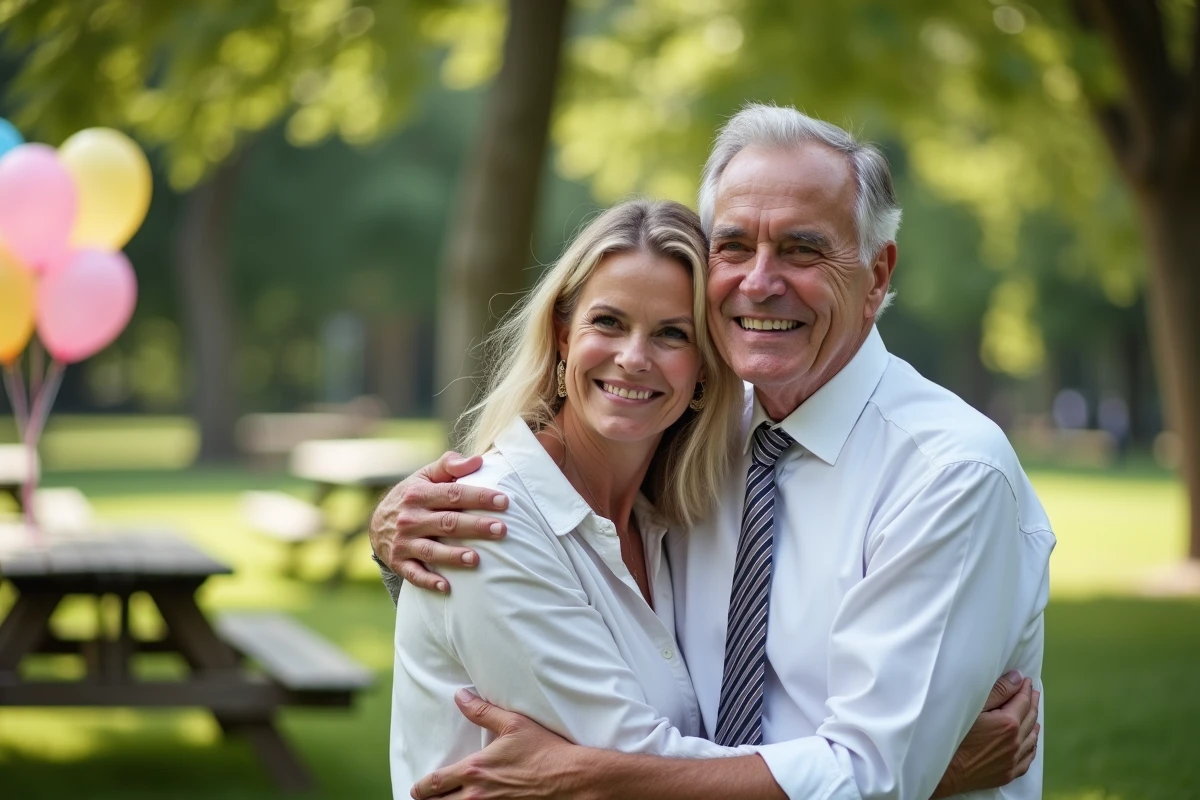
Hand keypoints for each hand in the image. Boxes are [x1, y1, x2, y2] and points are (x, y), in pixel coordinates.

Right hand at [370, 451, 509, 592]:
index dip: (479, 497)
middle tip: (501, 530)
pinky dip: (429, 581)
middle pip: (448, 522)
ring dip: (453, 556)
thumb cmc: (412, 496)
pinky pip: (414, 574)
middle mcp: (411, 518)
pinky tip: (446, 587)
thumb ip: (450, 466)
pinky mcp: (399, 562)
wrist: (376, 523)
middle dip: (475, 526)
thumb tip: (478, 460)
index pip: (454, 494)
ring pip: (432, 550)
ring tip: (476, 559)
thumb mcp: (425, 476)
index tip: (504, 501)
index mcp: (419, 494)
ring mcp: (404, 542)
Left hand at [411, 690, 582, 799]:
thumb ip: (482, 711)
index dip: (420, 788)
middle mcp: (478, 795)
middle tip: (426, 799)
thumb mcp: (513, 723)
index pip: (434, 784)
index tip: (417, 788)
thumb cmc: (544, 749)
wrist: (570, 777)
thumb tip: (460, 696)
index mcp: (475, 770)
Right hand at [933, 672, 1039, 797]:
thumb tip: (1018, 678)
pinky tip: (1030, 741)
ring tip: (1033, 713)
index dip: (1025, 689)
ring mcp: (1014, 759)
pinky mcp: (1009, 773)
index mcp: (1008, 723)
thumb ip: (998, 692)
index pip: (1022, 701)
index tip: (1026, 680)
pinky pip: (1028, 758)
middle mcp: (1016, 741)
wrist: (946, 771)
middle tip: (1032, 692)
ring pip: (1031, 738)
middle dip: (1031, 702)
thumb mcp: (973, 708)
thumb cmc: (954, 735)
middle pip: (1030, 718)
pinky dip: (1032, 746)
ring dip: (1033, 723)